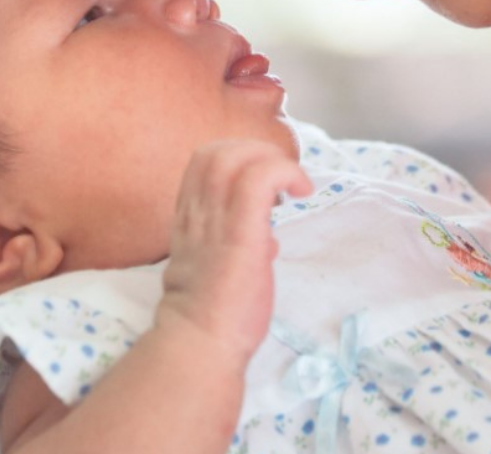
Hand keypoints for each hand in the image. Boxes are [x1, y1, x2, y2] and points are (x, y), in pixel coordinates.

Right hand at [156, 140, 312, 364]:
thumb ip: (233, 247)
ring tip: (292, 185)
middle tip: (281, 181)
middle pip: (217, 151)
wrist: (200, 340)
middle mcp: (197, 211)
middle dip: (255, 152)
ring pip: (235, 155)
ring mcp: (216, 219)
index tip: (264, 184)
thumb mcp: (215, 271)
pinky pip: (261, 176)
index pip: (203, 163)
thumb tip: (266, 240)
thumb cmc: (210, 316)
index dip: (237, 159)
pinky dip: (286, 172)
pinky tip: (301, 191)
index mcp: (189, 219)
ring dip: (271, 159)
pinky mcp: (241, 230)